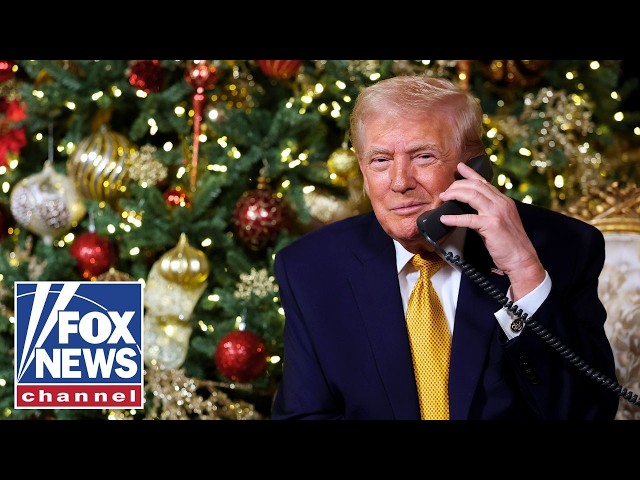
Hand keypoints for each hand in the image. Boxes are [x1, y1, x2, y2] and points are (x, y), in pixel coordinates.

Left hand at [438, 162, 545, 299]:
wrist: (522, 259)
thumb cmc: (510, 244)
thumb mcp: (500, 222)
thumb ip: (487, 213)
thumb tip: (469, 209)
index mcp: (504, 201)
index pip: (485, 183)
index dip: (471, 174)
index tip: (460, 168)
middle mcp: (502, 203)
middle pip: (475, 186)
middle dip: (457, 185)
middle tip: (445, 191)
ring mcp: (497, 213)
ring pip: (471, 195)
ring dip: (454, 195)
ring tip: (443, 198)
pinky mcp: (491, 225)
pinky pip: (468, 218)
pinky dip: (453, 218)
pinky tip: (445, 219)